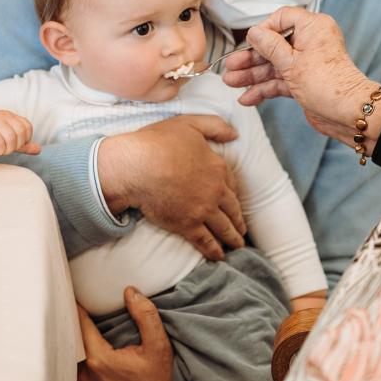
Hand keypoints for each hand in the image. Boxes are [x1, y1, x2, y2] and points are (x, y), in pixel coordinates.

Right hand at [0, 110, 40, 159]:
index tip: (16, 145)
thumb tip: (39, 150)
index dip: (25, 139)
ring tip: (1, 150)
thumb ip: (23, 144)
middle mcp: (2, 116)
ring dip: (8, 149)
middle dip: (18, 145)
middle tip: (8, 149)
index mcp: (10, 116)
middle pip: (21, 131)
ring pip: (11, 138)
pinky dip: (0, 151)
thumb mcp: (8, 140)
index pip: (27, 126)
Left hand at [77, 287, 172, 380]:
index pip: (80, 325)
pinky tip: (88, 346)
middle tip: (76, 303)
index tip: (76, 294)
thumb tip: (131, 293)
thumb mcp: (158, 346)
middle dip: (74, 322)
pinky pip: (76, 368)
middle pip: (71, 340)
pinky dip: (79, 353)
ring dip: (76, 339)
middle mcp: (85, 374)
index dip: (77, 307)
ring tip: (82, 323)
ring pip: (72, 355)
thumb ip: (146, 316)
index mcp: (99, 359)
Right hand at [98, 115, 246, 260]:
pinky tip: (218, 256)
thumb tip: (235, 134)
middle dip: (238, 221)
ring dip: (232, 239)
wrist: (137, 167)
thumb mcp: (191, 124)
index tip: (236, 203)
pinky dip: (214, 250)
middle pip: (232, 209)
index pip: (232, 185)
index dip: (234, 195)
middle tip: (242, 231)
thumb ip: (215, 126)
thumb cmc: (159, 142)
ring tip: (236, 246)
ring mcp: (203, 210)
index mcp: (218, 168)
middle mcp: (215, 191)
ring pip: (223, 228)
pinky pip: (205, 241)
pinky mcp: (187, 226)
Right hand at [223, 7, 370, 137]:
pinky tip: (247, 97)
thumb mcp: (292, 62)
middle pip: (273, 45)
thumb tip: (254, 32)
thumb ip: (270, 46)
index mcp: (313, 27)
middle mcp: (310, 42)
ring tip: (231, 82)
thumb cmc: (328, 84)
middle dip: (250, 57)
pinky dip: (264, 88)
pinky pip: (279, 81)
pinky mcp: (304, 82)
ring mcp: (306, 63)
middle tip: (230, 66)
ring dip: (252, 74)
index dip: (264, 29)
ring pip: (274, 65)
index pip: (282, 18)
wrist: (349, 114)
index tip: (249, 42)